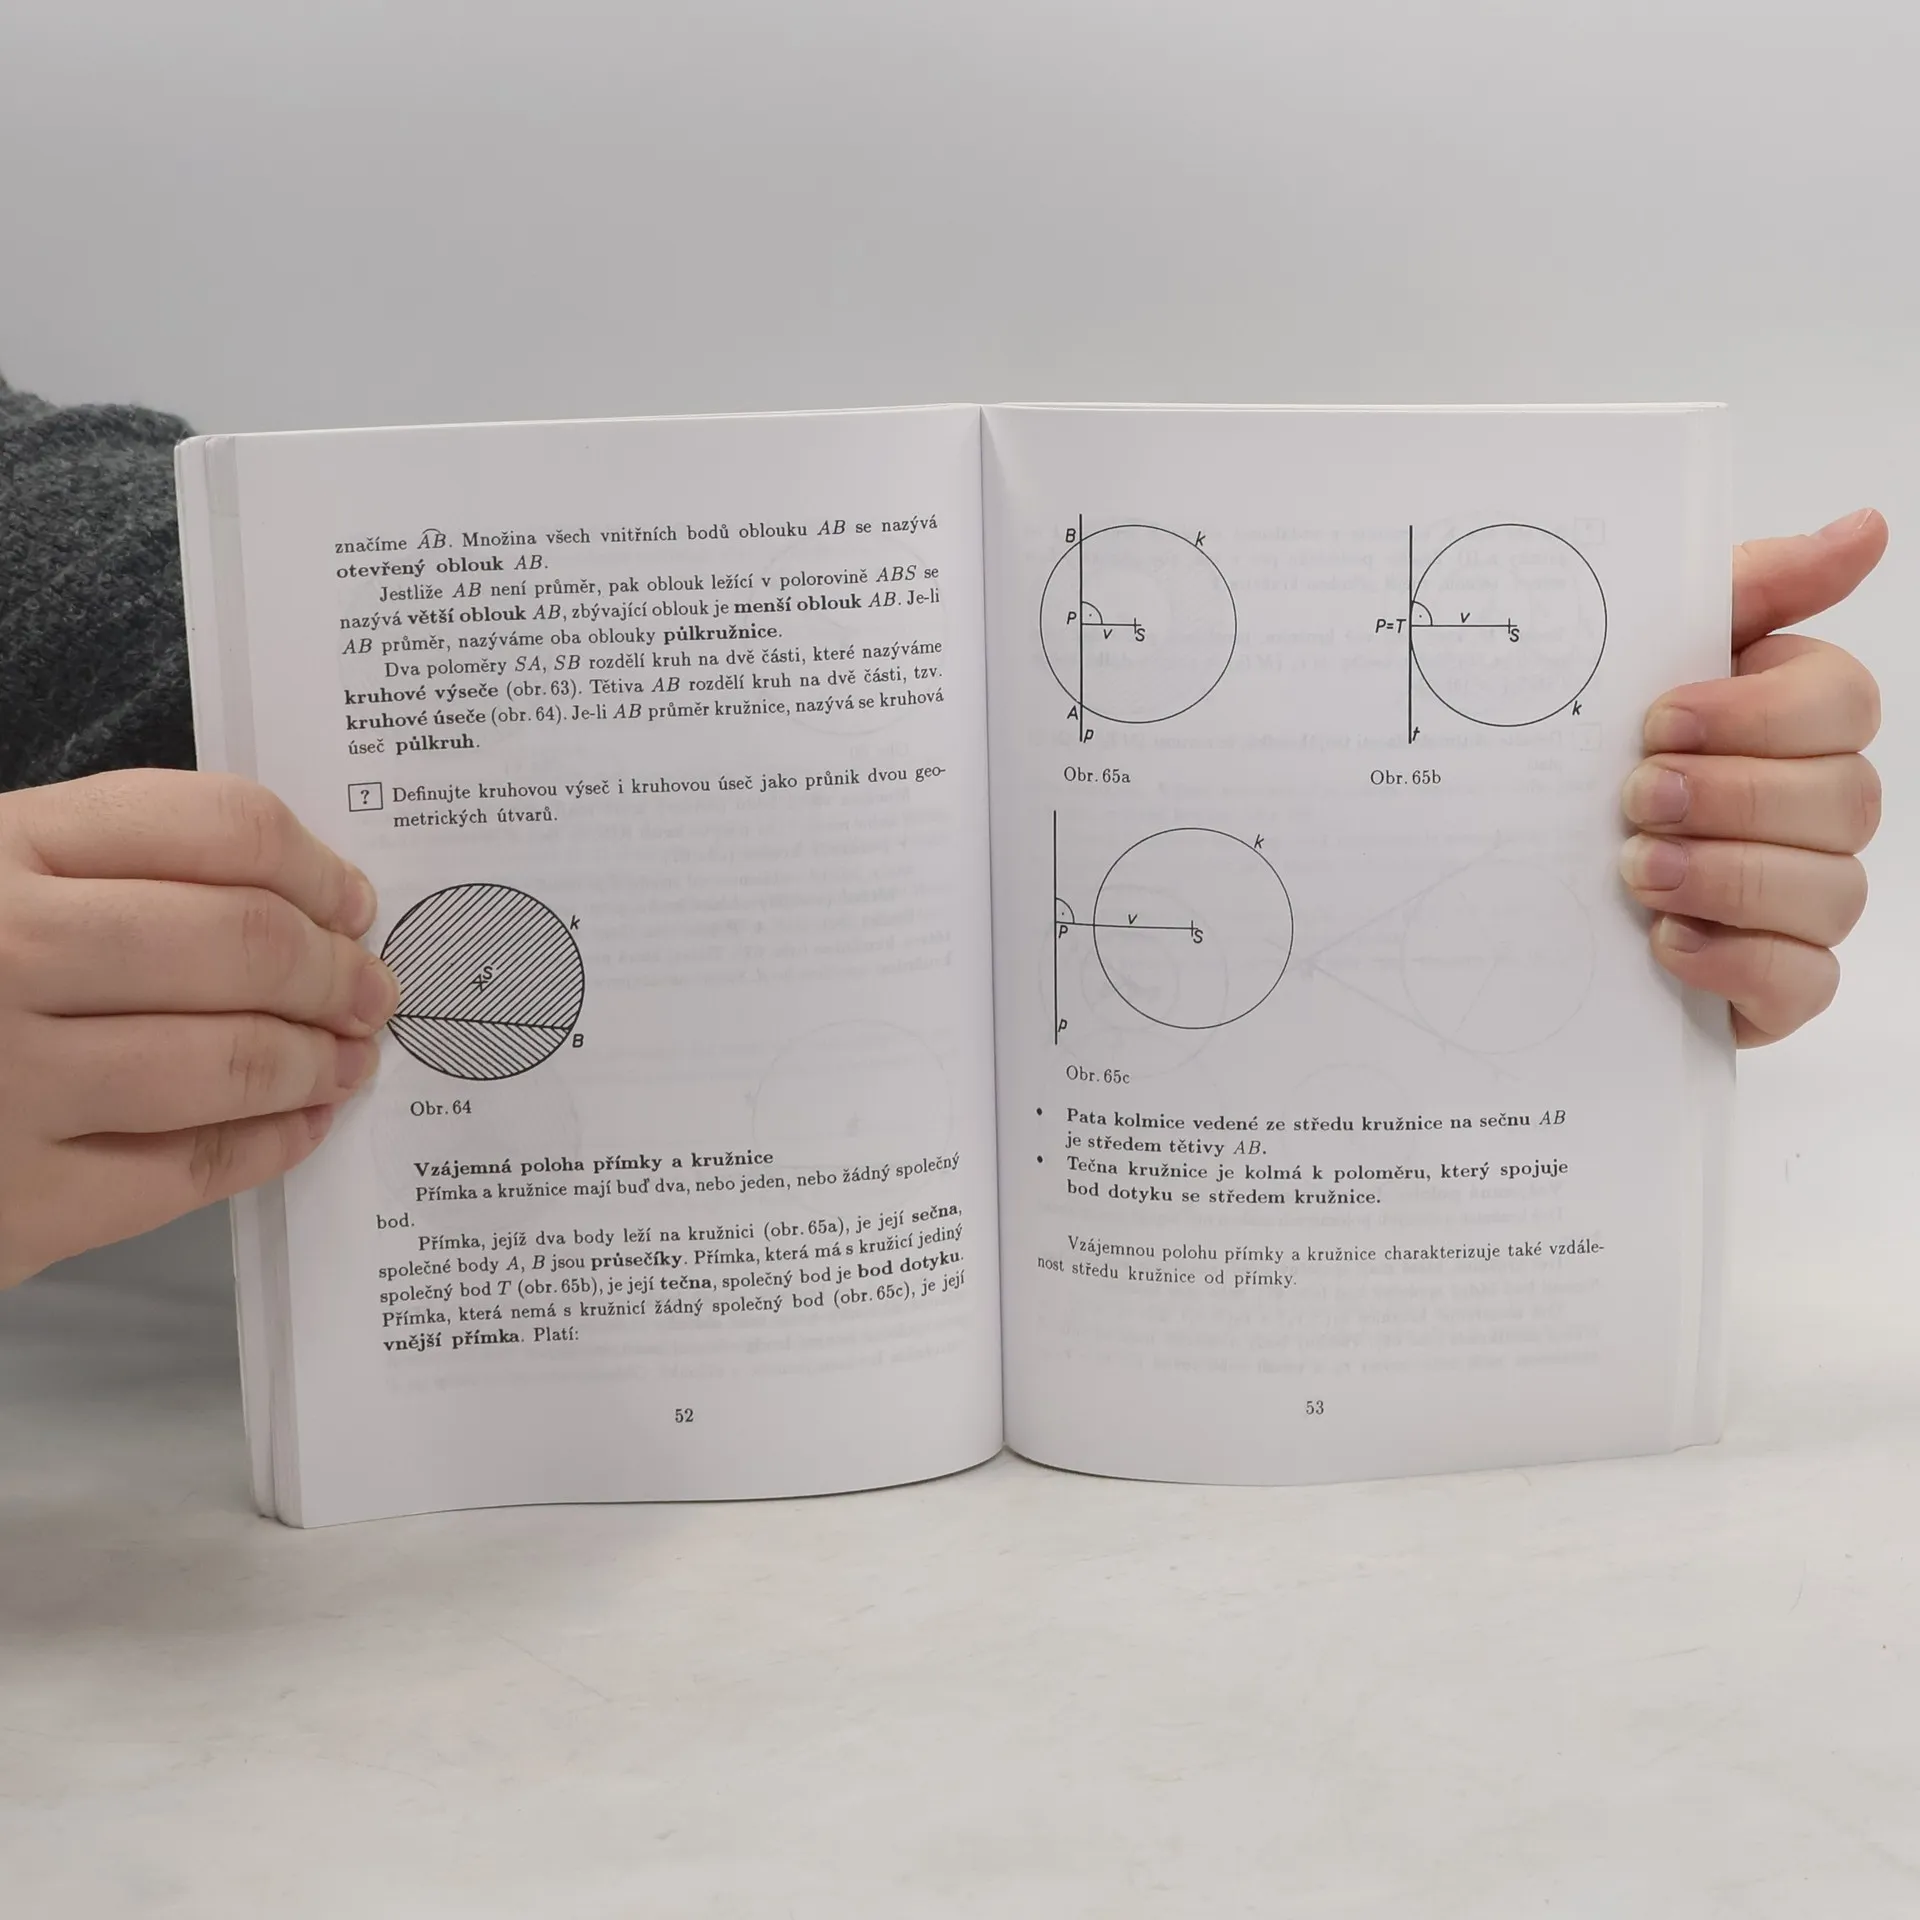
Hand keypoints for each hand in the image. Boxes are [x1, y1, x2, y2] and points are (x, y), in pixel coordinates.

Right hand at [0, 771, 396, 1286]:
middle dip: (338, 969)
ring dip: (319, 1059)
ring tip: (349, 1056)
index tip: (353, 899)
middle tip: (372, 987)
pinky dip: (273, 1144)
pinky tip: (303, 1124)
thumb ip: (98, 869)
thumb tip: (291, 898)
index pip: (218, 827)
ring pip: (230, 1060)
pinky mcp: (14, 1206)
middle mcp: (3, 954)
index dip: (318, 866)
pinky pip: (187, 1170)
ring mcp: (6, 1085)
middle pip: (245, 944)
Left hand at [1621, 510, 1885, 1044]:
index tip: (1658, 721)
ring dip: (1729, 878)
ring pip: (1833, 891)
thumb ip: (1749, 587)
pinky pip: (1806, 981)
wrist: (1503, 875)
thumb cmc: (1587, 755)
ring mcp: (1802, 900)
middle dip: (1733, 798)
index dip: (1758, 714)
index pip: (1843, 702)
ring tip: (1638, 873)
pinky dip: (1739, 963)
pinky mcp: (1774, 983)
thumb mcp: (1639, 655)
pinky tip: (1667, 943)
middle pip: (1846, 798)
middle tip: (1637, 801)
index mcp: (1792, 720)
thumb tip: (1866, 527)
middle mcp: (1816, 808)